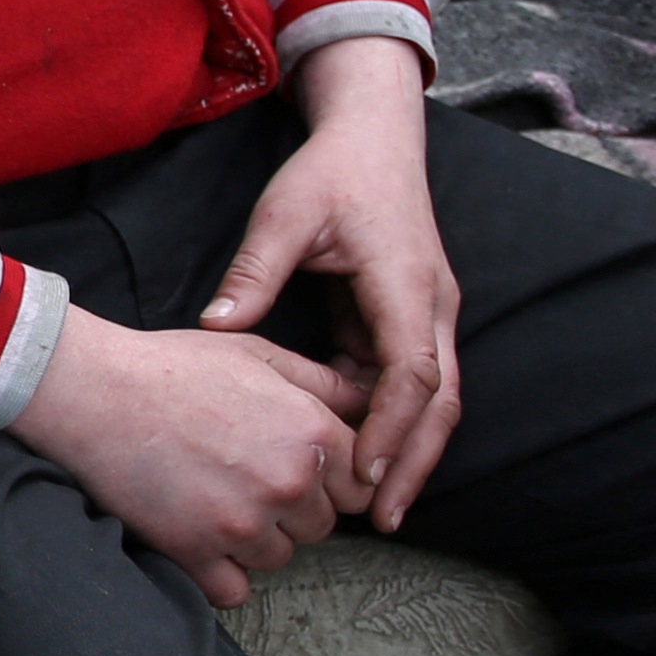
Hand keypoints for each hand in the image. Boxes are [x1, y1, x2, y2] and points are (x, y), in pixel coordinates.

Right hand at [8, 311, 371, 607]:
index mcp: (312, 434)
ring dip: (255, 539)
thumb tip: (369, 404)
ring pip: (279, 557)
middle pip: (322, 526)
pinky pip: (235, 591)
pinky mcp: (197, 553)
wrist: (93, 392)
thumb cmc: (173, 367)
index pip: (360, 486)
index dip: (329, 476)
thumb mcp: (259, 355)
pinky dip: (221, 573)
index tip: (292, 465)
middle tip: (243, 476)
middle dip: (292, 508)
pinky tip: (201, 538)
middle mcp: (288, 483)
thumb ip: (324, 383)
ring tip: (214, 498)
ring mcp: (243, 523)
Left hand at [192, 35, 464, 531]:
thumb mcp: (284, 214)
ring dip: (410, 451)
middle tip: (382, 518)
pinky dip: (392, 424)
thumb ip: (254, 272)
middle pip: (441, 401)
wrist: (373, 137)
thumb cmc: (330, 173)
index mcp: (406, 284)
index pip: (413, 370)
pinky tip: (361, 463)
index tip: (364, 471)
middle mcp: (432, 307)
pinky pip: (407, 384)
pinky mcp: (410, 320)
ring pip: (432, 400)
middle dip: (415, 462)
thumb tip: (214, 326)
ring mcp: (428, 316)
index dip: (392, 426)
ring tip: (378, 510)